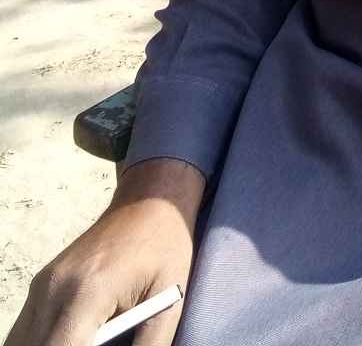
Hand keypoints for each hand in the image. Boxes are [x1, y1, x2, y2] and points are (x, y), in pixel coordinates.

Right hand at [3, 157, 204, 345]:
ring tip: (84, 345)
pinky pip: (25, 332)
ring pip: (22, 343)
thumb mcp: (170, 300)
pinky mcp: (43, 283)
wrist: (152, 200)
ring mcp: (44, 284)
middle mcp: (55, 288)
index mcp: (88, 292)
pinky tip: (67, 344)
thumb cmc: (166, 245)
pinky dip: (39, 345)